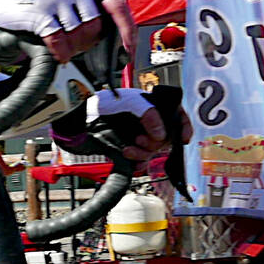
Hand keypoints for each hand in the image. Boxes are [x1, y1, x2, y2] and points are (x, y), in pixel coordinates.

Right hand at [42, 0, 136, 64]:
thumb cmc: (37, 1)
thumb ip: (88, 9)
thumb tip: (113, 36)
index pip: (117, 5)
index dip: (126, 29)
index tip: (129, 48)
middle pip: (96, 26)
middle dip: (88, 43)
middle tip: (76, 48)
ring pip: (78, 34)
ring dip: (72, 48)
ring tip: (62, 46)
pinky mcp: (41, 10)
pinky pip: (59, 39)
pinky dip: (60, 52)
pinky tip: (58, 54)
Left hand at [51, 86, 186, 184]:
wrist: (80, 121)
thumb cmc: (101, 105)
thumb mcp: (129, 102)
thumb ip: (149, 114)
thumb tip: (161, 134)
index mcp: (152, 106)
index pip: (177, 114)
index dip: (183, 126)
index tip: (182, 139)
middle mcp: (148, 122)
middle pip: (166, 137)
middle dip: (155, 142)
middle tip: (140, 140)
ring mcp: (139, 136)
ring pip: (154, 151)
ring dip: (144, 152)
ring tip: (129, 149)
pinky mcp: (129, 150)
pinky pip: (142, 161)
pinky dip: (138, 162)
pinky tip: (129, 157)